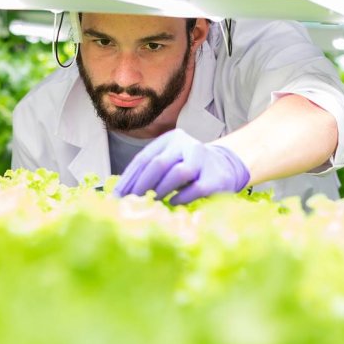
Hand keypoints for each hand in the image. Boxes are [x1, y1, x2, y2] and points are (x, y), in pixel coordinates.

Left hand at [113, 129, 250, 203]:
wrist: (226, 166)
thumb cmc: (189, 169)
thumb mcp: (169, 162)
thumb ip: (150, 172)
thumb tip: (120, 194)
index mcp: (170, 139)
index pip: (144, 158)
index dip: (128, 178)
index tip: (117, 196)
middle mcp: (187, 144)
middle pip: (159, 163)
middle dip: (141, 185)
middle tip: (131, 202)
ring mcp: (203, 159)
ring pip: (178, 172)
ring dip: (161, 189)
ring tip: (151, 201)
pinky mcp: (216, 177)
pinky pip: (196, 188)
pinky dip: (182, 197)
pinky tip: (173, 203)